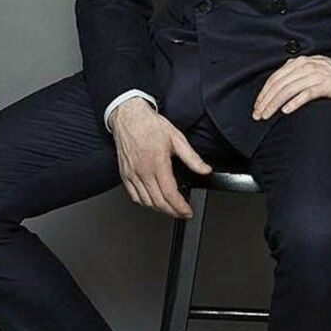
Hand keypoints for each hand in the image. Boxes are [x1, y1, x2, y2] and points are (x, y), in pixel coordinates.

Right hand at [109, 97, 211, 218]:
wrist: (129, 117)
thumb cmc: (150, 125)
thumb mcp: (177, 138)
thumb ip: (192, 158)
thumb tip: (205, 170)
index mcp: (157, 163)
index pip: (170, 193)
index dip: (180, 207)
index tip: (187, 211)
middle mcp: (143, 171)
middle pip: (158, 202)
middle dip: (172, 212)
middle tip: (182, 213)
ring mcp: (132, 174)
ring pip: (146, 202)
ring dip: (159, 209)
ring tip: (170, 208)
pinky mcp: (125, 174)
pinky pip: (134, 196)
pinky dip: (144, 203)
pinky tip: (153, 201)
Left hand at [252, 54, 330, 119]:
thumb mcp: (311, 71)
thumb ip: (294, 75)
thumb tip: (276, 89)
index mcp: (299, 62)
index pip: (275, 78)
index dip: (263, 93)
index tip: (257, 106)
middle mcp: (306, 66)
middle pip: (279, 85)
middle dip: (266, 101)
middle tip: (258, 115)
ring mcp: (316, 75)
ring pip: (289, 90)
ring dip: (275, 104)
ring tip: (267, 115)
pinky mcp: (326, 85)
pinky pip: (306, 94)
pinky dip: (294, 102)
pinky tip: (286, 111)